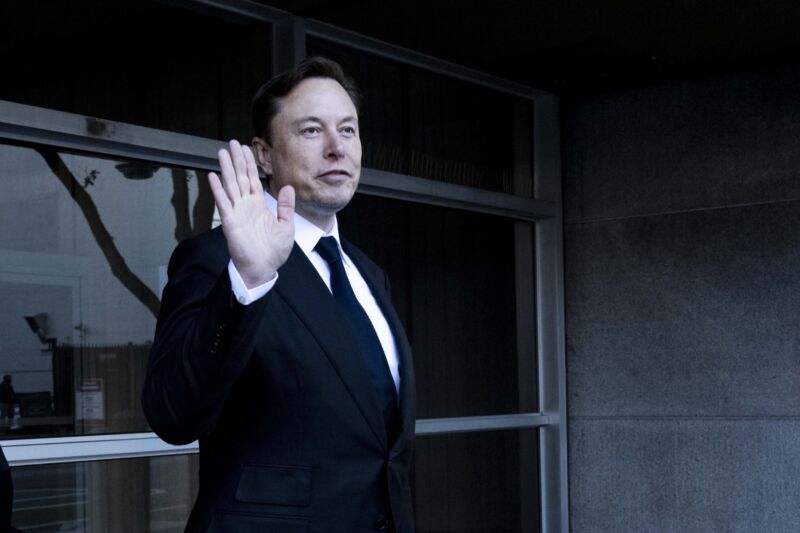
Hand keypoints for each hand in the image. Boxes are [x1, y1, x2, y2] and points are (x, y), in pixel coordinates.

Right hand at [208, 140, 294, 287]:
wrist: (263, 268)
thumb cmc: (274, 251)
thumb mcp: (286, 226)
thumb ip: (285, 206)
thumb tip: (287, 187)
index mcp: (259, 205)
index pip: (253, 180)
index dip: (250, 164)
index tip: (246, 149)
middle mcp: (246, 205)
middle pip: (240, 177)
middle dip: (237, 160)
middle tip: (232, 143)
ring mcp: (237, 211)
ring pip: (231, 185)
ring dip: (226, 168)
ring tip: (221, 152)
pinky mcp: (230, 221)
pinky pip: (222, 202)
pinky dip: (217, 189)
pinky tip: (213, 175)